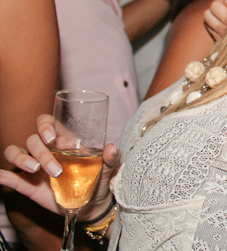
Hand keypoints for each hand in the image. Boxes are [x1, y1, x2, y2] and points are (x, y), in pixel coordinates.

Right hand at [0, 115, 119, 220]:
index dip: (44, 125)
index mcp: (64, 142)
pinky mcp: (29, 185)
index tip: (51, 138)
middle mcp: (47, 151)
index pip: (46, 123)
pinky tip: (2, 176)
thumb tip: (111, 148)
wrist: (91, 207)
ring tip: (34, 170)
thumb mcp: (107, 170)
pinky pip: (10, 178)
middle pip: (32, 140)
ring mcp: (35, 167)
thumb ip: (111, 159)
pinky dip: (4, 176)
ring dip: (21, 159)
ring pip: (16, 152)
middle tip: (56, 170)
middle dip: (41, 153)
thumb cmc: (99, 181)